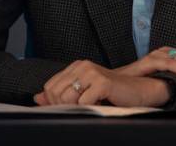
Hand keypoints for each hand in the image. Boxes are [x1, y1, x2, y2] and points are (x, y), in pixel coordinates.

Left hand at [34, 60, 171, 106]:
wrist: (139, 91)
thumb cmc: (112, 93)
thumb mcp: (83, 93)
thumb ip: (60, 94)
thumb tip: (37, 98)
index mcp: (76, 66)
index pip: (50, 87)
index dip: (55, 102)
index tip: (70, 107)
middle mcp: (82, 65)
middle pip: (56, 94)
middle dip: (65, 107)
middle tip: (83, 108)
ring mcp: (92, 72)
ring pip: (67, 99)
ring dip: (78, 109)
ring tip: (92, 105)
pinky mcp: (102, 82)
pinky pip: (84, 103)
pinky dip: (91, 109)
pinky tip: (101, 104)